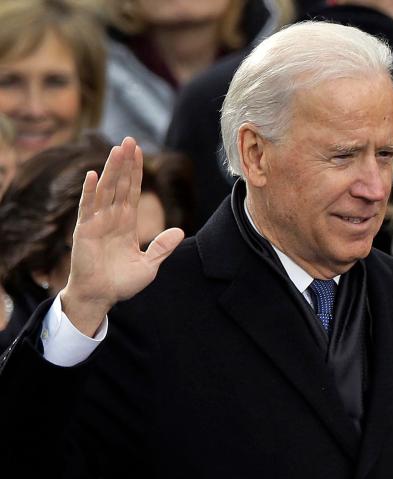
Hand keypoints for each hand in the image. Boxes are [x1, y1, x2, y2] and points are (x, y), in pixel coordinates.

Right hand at [61, 137, 183, 335]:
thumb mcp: (150, 265)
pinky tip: (93, 175)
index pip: (132, 191)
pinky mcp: (85, 230)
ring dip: (110, 170)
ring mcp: (97, 222)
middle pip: (120, 184)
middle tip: (129, 139)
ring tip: (116, 149)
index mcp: (127, 223)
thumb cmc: (122, 283)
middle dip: (125, 162)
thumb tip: (180, 231)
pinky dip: (90, 192)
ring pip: (106, 190)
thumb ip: (162, 247)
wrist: (102, 297)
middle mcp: (112, 218)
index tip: (138, 151)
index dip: (136, 172)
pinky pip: (87, 207)